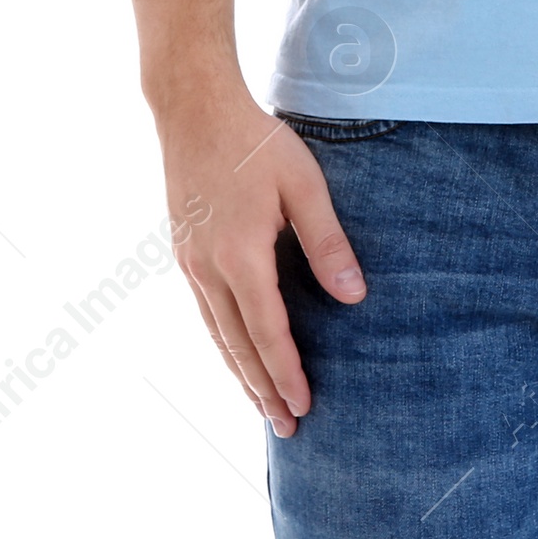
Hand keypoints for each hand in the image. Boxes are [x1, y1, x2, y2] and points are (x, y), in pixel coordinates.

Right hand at [159, 90, 365, 436]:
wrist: (193, 109)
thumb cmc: (256, 142)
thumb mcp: (305, 185)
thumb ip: (328, 243)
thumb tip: (354, 297)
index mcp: (241, 255)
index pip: (267, 332)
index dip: (286, 373)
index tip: (304, 407)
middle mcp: (208, 268)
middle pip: (237, 346)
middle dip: (263, 390)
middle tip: (287, 429)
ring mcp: (190, 262)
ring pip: (216, 334)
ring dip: (240, 374)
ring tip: (262, 406)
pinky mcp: (183, 251)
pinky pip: (205, 312)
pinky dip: (223, 343)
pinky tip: (236, 354)